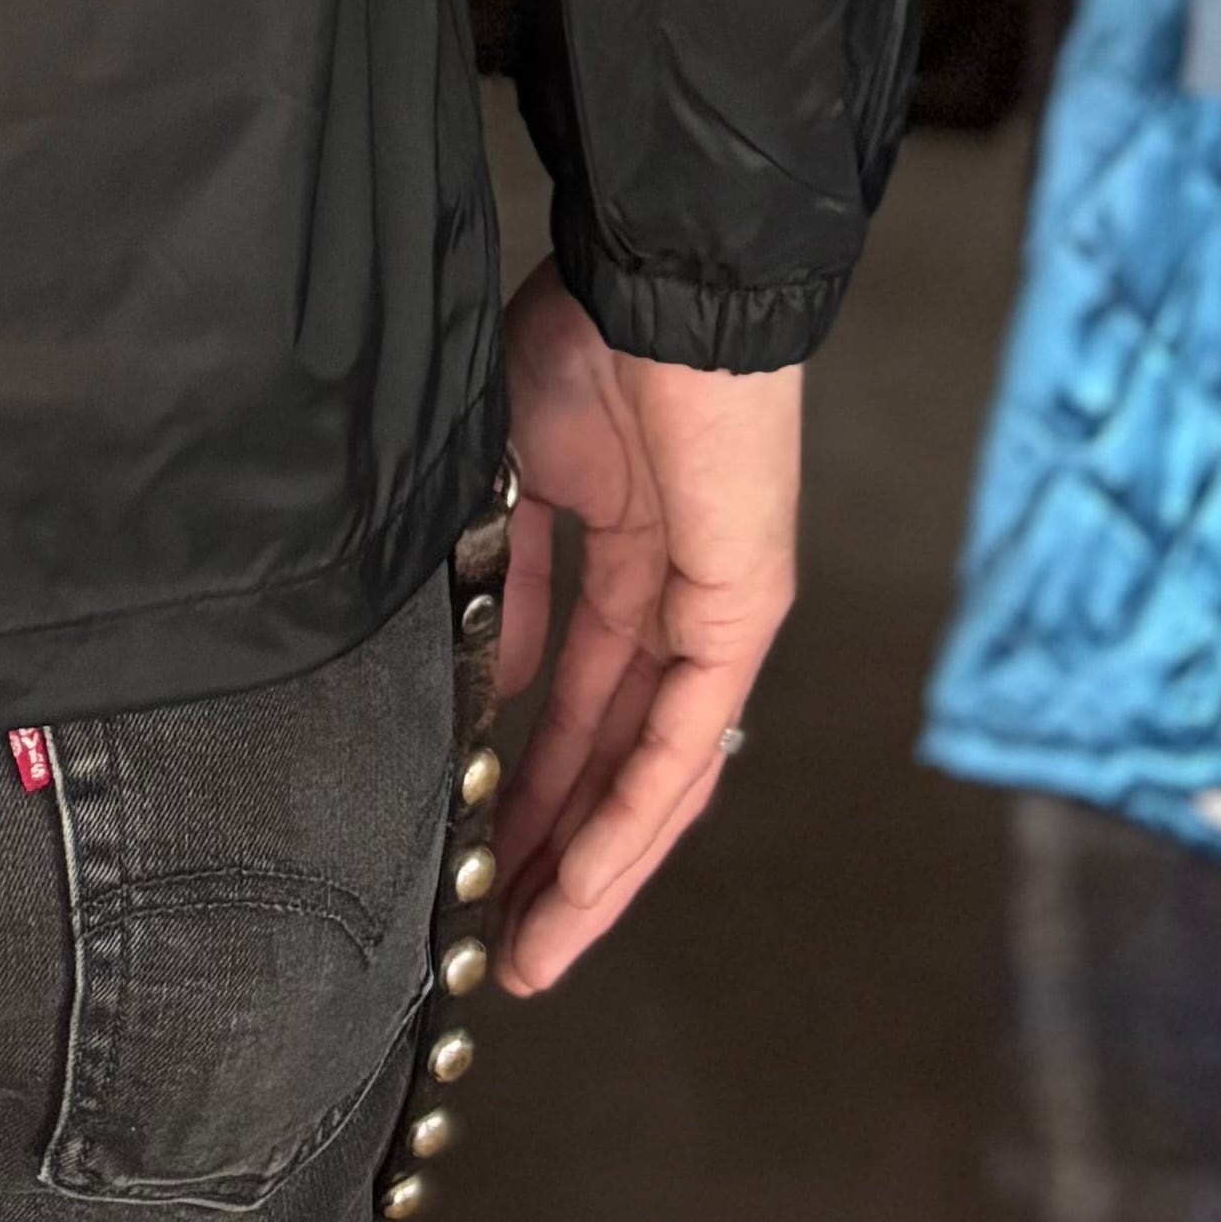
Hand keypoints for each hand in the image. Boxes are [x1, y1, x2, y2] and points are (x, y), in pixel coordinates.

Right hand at [484, 265, 798, 998]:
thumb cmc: (585, 334)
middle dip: (560, 853)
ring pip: (658, 774)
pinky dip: (633, 817)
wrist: (660, 273)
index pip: (584, 699)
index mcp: (630, 553)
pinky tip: (585, 879)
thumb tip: (497, 681)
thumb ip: (513, 582)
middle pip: (621, 758)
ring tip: (536, 948)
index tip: (479, 847)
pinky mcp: (740, 613)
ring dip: (597, 868)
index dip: (533, 777)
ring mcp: (720, 613)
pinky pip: (684, 740)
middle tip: (505, 941)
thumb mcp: (520, 472)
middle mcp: (683, 598)